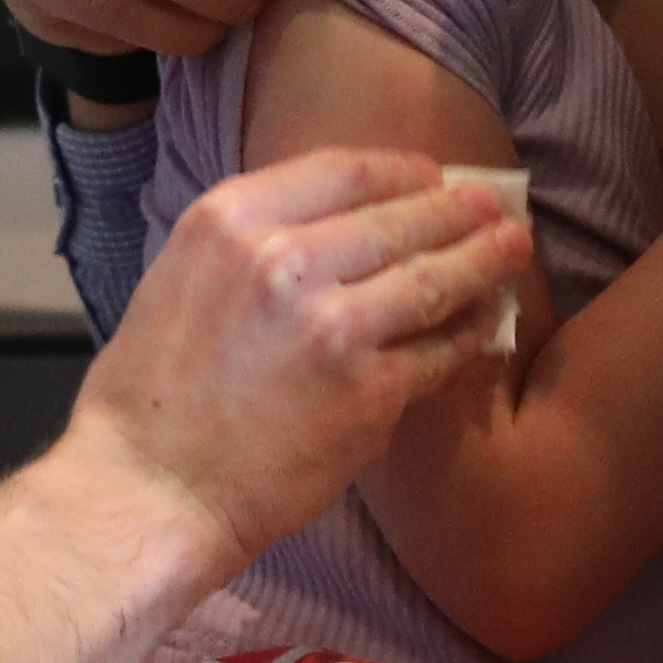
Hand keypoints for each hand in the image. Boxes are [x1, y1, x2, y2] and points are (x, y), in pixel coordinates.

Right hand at [69, 148, 535, 570]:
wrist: (149, 492)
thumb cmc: (150, 397)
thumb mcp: (182, 277)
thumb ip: (250, 242)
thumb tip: (328, 224)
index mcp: (231, 221)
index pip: (344, 170)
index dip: (401, 171)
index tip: (429, 176)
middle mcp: (285, 260)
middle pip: (400, 218)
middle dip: (458, 211)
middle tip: (494, 208)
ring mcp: (333, 326)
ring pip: (433, 279)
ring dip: (484, 261)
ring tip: (513, 249)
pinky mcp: (369, 392)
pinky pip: (437, 352)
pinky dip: (468, 336)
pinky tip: (486, 325)